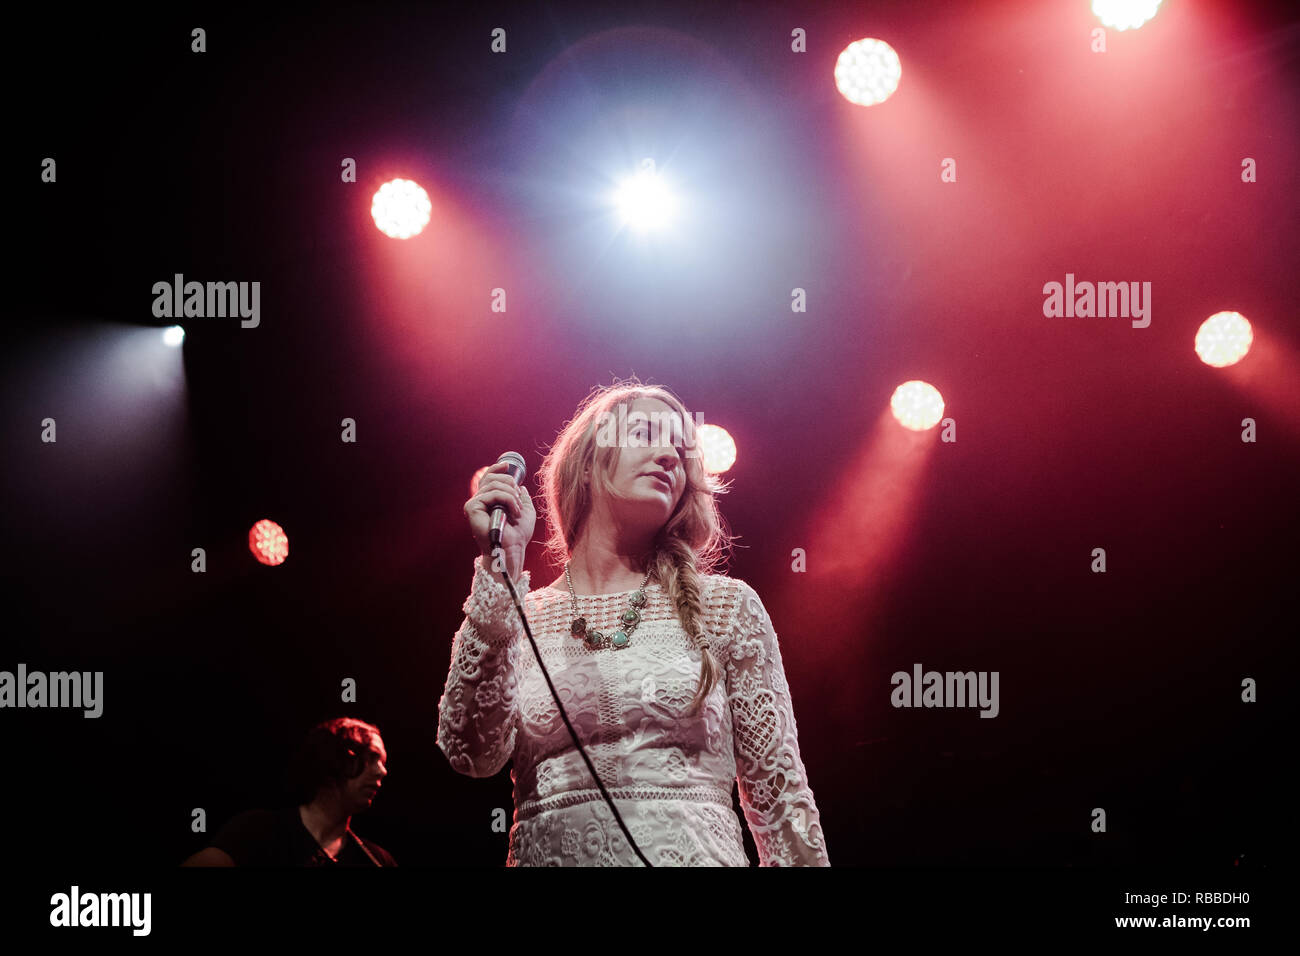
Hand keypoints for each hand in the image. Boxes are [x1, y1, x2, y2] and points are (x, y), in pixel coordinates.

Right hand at [464, 460, 535, 578]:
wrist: (513, 549)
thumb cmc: (518, 535)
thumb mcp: (525, 511)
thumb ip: (521, 497)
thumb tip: (520, 486)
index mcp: (489, 502)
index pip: (488, 478)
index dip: (496, 469)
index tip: (507, 465)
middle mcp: (479, 502)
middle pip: (491, 478)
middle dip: (510, 484)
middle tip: (518, 500)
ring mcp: (474, 505)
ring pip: (494, 485)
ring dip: (511, 495)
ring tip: (518, 510)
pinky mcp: (472, 508)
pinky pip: (491, 493)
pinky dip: (507, 499)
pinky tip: (513, 511)